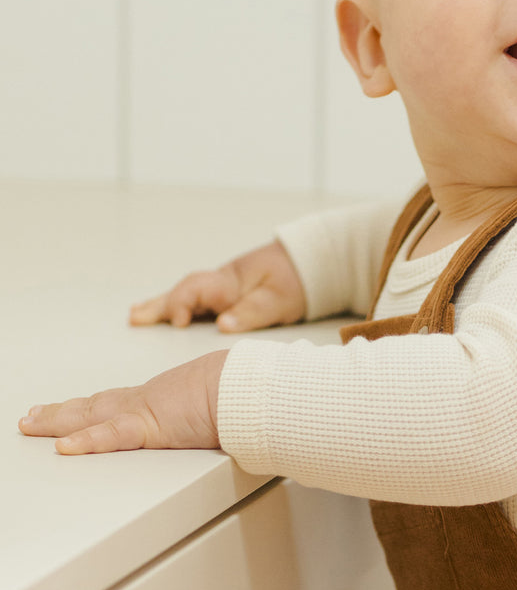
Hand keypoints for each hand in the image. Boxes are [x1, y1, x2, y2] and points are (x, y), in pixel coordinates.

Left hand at [18, 351, 227, 454]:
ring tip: (30, 424)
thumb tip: (225, 426)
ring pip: (90, 417)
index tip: (71, 409)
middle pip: (94, 407)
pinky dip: (86, 441)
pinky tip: (63, 446)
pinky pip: (111, 436)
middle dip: (61, 413)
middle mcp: (147, 401)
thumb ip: (214, 418)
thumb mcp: (222, 405)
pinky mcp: (151, 427)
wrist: (248, 385)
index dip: (91, 408)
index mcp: (164, 398)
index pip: (118, 403)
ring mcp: (145, 413)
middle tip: (33, 415)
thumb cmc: (243, 392)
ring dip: (57, 421)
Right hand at [129, 240, 304, 332]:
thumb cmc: (295, 281)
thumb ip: (252, 312)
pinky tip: (161, 315)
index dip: (182, 304)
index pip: (197, 289)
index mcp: (230, 283)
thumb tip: (223, 324)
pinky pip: (193, 301)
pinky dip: (175, 307)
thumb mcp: (279, 299)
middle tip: (135, 318)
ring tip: (136, 316)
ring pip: (184, 295)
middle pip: (183, 291)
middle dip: (159, 305)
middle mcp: (220, 284)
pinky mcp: (224, 296)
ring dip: (160, 306)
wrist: (309, 264)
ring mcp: (220, 289)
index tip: (178, 323)